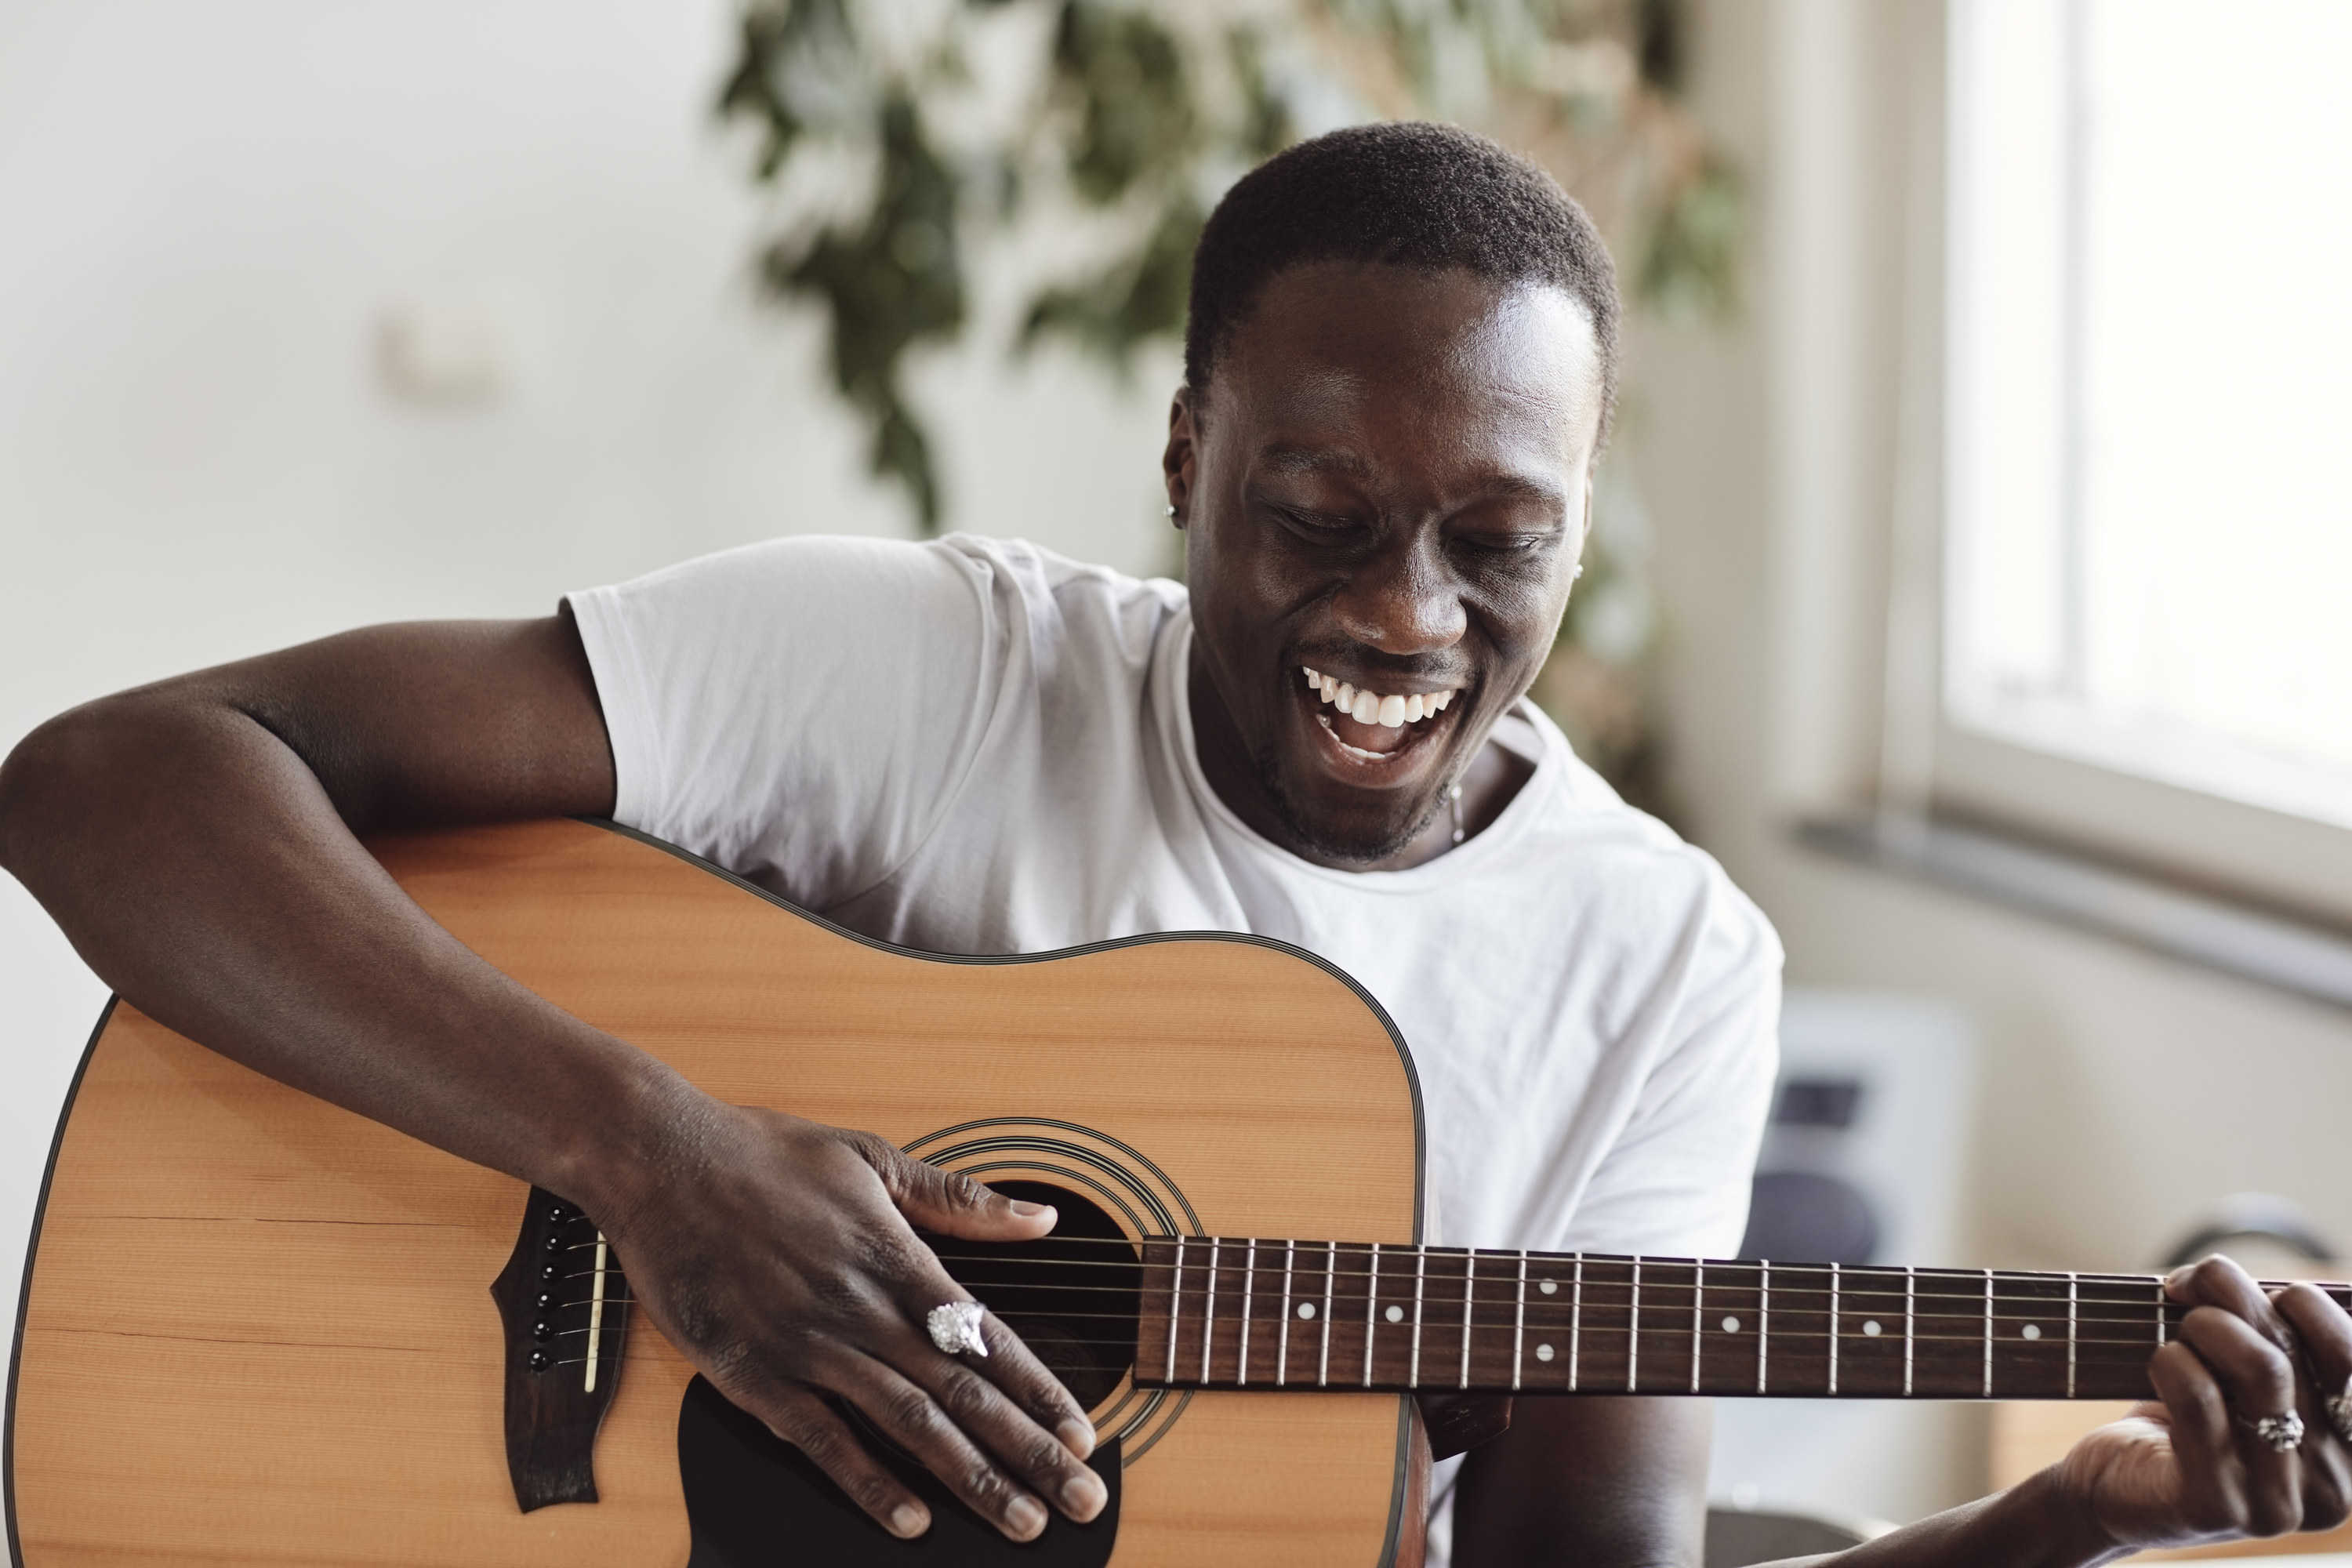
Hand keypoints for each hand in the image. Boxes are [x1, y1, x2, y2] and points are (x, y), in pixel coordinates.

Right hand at [590, 1098, 1107, 1541]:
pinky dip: (868, 1483)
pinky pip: (821, 1440)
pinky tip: (909, 1520)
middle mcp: (863, 1309)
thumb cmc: (765, 1154)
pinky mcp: (752, 1374)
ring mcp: (808, 1346)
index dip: (1039, 1391)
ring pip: (906, 1424)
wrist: (661, 1160)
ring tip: (1020, 1520)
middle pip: (963, 1393)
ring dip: (969, 1478)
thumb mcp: (873, 1158)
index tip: (1084, 1432)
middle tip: (1081, 1497)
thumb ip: (960, 1197)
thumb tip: (1040, 1217)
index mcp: (897, 1258)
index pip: (987, 1338)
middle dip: (1029, 1452)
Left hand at [2053, 1255, 2351, 1551]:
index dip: (2305, 1304)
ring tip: (2178, 1331)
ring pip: (2261, 1370)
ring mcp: (2278, 1503)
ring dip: (2204, 1326)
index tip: (2256, 1291)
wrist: (2116, 1491)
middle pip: (2293, 1353)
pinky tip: (2161, 1364)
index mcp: (2351, 1448)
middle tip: (2190, 1290)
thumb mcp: (2245, 1380)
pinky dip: (2172, 1360)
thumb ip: (2272, 1339)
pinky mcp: (2218, 1506)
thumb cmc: (2188, 1421)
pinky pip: (2200, 1399)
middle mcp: (2332, 1486)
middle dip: (2233, 1297)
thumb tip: (2246, 1277)